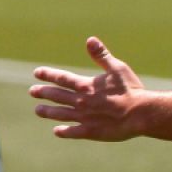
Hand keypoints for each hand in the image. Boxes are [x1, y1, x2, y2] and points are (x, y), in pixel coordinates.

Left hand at [30, 38, 146, 140]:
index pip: (62, 78)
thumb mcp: (117, 68)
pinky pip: (72, 132)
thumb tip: (89, 40)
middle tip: (32, 92)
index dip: (48, 75)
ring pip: (60, 114)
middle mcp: (81, 101)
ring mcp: (84, 117)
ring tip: (38, 110)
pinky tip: (57, 131)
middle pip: (57, 96)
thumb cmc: (130, 90)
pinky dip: (63, 132)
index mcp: (86, 85)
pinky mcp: (90, 131)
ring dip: (48, 112)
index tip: (36, 73)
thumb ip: (101, 56)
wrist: (140, 113)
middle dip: (43, 93)